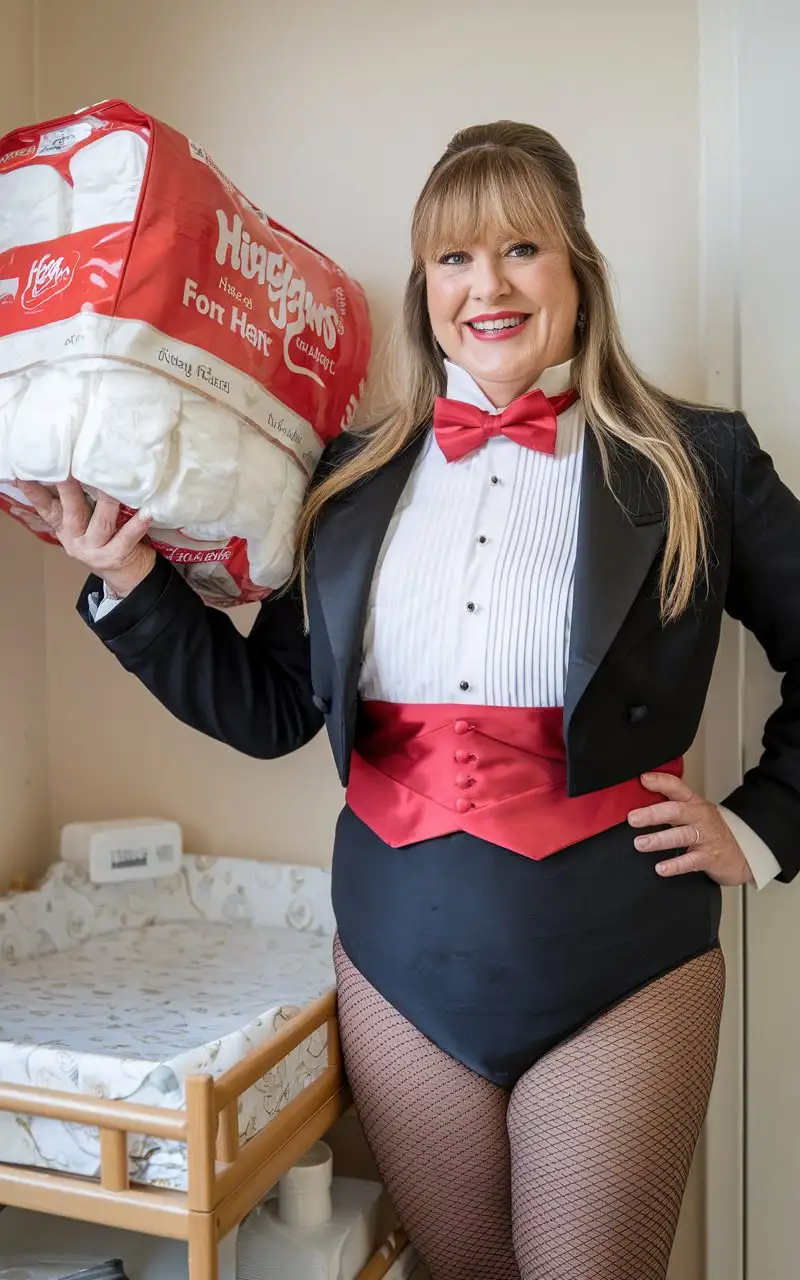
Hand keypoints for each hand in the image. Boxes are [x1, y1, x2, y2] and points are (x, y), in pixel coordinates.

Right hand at [15, 477, 155, 596]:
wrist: (126, 575)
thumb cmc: (106, 540)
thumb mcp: (83, 525)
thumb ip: (75, 503)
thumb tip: (71, 468)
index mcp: (65, 528)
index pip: (46, 508)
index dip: (34, 492)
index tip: (24, 474)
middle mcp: (75, 539)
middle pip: (71, 511)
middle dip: (69, 489)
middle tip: (69, 469)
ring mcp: (95, 550)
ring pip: (101, 523)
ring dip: (108, 502)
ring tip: (114, 485)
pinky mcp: (115, 557)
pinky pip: (127, 538)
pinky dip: (137, 525)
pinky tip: (145, 513)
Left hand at [628, 771, 753, 886]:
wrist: (741, 853)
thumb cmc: (710, 830)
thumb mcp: (693, 812)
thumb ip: (669, 806)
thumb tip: (637, 801)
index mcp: (693, 802)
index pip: (677, 787)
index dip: (660, 781)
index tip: (643, 779)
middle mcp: (699, 816)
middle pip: (677, 811)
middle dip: (653, 814)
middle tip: (633, 818)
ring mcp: (705, 837)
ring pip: (681, 835)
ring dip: (659, 839)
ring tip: (641, 843)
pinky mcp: (709, 858)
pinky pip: (691, 861)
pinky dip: (675, 865)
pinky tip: (661, 868)